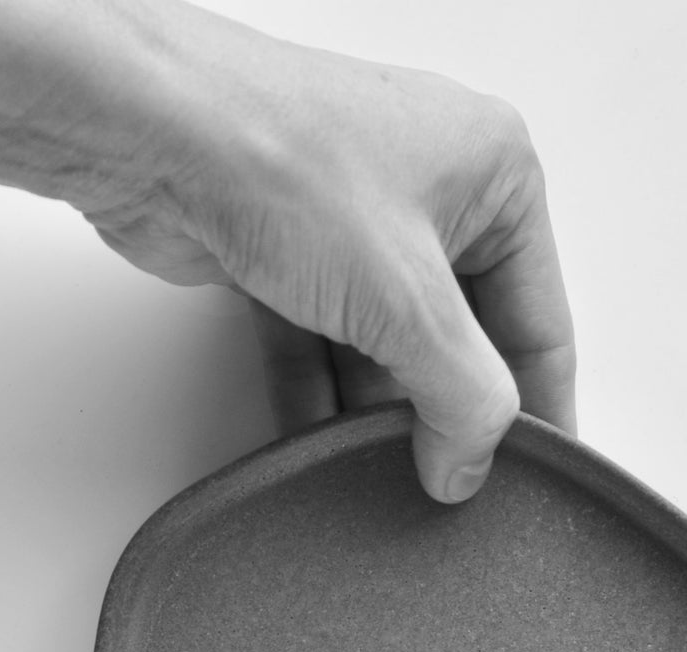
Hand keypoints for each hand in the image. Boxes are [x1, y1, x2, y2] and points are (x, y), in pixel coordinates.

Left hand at [80, 22, 575, 501]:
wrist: (147, 134)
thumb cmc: (282, 162)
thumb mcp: (408, 300)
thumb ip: (460, 394)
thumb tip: (470, 462)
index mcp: (494, 172)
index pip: (540, 314)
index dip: (538, 404)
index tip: (532, 475)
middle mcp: (429, 186)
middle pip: (459, 333)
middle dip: (442, 409)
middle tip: (445, 482)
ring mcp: (350, 216)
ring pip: (382, 341)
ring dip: (374, 410)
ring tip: (379, 475)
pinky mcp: (282, 247)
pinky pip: (318, 339)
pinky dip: (317, 392)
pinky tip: (316, 447)